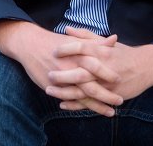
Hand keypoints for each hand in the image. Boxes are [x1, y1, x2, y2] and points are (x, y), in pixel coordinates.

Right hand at [0, 21, 122, 116]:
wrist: (30, 44)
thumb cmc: (55, 41)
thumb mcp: (76, 40)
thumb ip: (97, 42)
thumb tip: (115, 39)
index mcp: (79, 54)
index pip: (98, 66)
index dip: (110, 74)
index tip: (122, 79)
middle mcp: (71, 67)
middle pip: (92, 85)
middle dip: (107, 95)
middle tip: (120, 101)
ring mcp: (63, 78)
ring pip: (82, 96)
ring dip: (98, 105)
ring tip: (111, 112)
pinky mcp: (55, 86)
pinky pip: (70, 99)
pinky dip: (80, 107)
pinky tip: (89, 111)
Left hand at [46, 27, 152, 111]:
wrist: (146, 66)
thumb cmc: (121, 52)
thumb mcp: (104, 42)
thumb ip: (85, 36)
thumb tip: (66, 29)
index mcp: (102, 51)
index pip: (81, 48)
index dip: (66, 49)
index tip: (54, 51)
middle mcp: (104, 68)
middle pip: (81, 72)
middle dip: (63, 74)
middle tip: (48, 74)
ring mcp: (107, 83)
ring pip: (84, 90)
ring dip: (65, 92)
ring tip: (49, 90)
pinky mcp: (111, 95)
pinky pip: (92, 102)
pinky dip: (76, 105)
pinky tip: (62, 104)